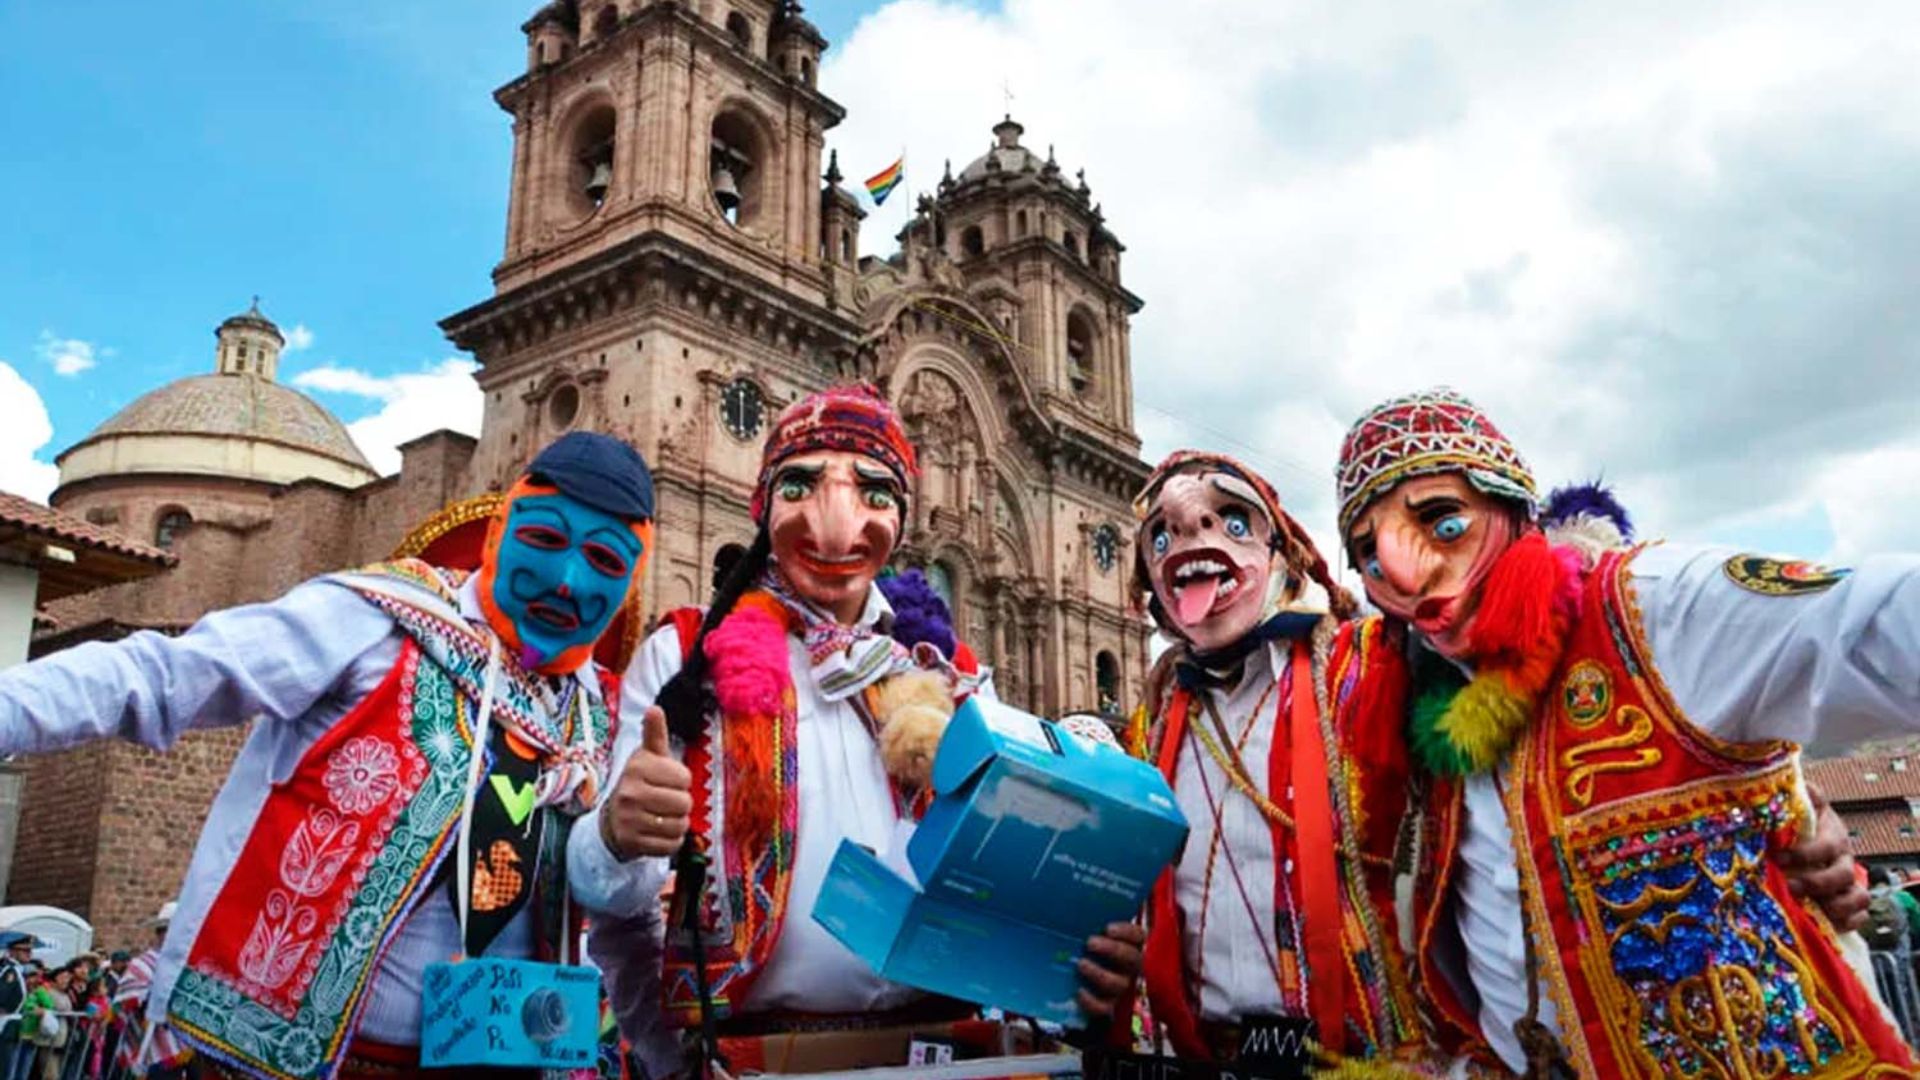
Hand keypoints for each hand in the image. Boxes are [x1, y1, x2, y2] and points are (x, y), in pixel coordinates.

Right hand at [601, 707, 692, 860]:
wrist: (613, 821)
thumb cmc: (640, 784)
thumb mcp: (647, 758)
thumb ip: (655, 734)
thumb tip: (654, 708)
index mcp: (637, 768)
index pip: (684, 778)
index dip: (681, 781)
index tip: (666, 781)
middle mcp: (629, 793)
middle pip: (684, 803)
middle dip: (681, 804)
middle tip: (665, 802)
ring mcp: (629, 820)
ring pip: (679, 826)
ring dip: (677, 824)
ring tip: (662, 817)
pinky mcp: (632, 843)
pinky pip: (671, 845)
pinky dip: (670, 842)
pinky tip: (657, 833)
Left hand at [1076, 921, 1145, 1020]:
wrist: (1068, 979)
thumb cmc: (1078, 945)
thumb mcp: (1082, 929)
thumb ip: (1081, 918)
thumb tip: (1060, 897)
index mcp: (1127, 944)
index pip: (1138, 936)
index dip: (1126, 931)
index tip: (1108, 927)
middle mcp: (1127, 966)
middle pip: (1132, 959)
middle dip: (1112, 950)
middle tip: (1090, 942)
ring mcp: (1118, 986)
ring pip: (1119, 984)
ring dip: (1100, 973)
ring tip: (1081, 964)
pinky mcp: (1105, 1005)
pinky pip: (1104, 1008)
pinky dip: (1091, 1001)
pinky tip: (1078, 991)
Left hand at [1783, 781, 1869, 931]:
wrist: (1806, 836)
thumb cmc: (1798, 821)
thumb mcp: (1796, 804)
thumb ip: (1796, 794)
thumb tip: (1797, 783)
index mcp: (1832, 835)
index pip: (1827, 846)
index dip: (1805, 854)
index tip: (1779, 858)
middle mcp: (1844, 859)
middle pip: (1843, 874)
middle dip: (1816, 883)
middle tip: (1790, 887)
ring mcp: (1848, 882)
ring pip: (1859, 897)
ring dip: (1838, 906)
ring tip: (1814, 910)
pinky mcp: (1848, 901)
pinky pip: (1860, 916)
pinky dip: (1848, 922)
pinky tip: (1830, 923)